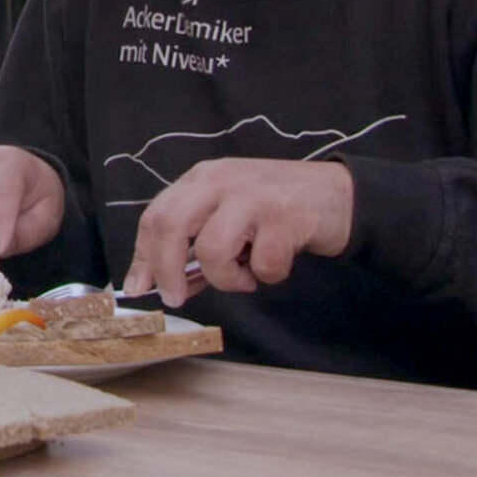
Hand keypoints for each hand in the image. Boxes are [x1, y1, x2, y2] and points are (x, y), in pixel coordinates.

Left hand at [125, 158, 352, 307]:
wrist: (339, 195)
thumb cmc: (277, 209)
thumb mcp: (230, 213)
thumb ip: (197, 241)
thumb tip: (162, 282)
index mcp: (203, 178)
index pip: (156, 214)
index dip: (142, 255)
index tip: (137, 288)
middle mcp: (222, 180)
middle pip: (171, 225)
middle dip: (165, 270)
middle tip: (175, 298)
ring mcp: (253, 196)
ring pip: (211, 250)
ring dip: (226, 278)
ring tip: (245, 275)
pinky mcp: (285, 217)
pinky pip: (261, 265)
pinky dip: (267, 276)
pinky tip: (277, 263)